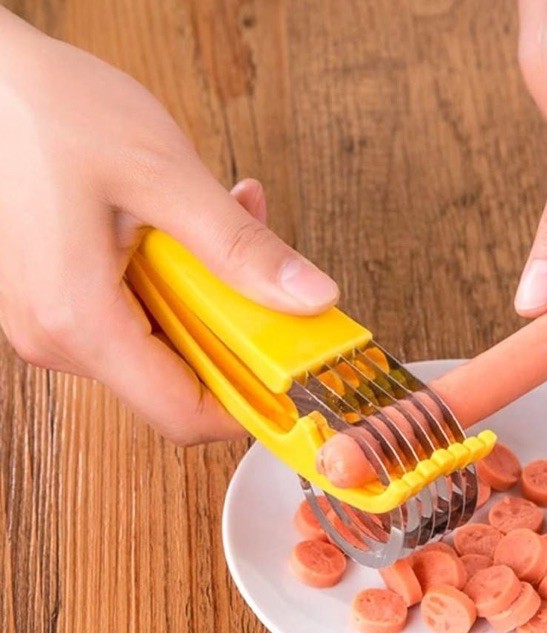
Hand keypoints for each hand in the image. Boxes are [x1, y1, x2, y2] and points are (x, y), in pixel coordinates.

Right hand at [0, 9, 338, 442]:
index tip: (293, 381)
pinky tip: (186, 223)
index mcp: (81, 321)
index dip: (248, 406)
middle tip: (267, 267)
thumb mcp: (163, 175)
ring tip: (227, 214)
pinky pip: (133, 313)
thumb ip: (240, 247)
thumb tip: (309, 297)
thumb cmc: (43, 110)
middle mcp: (57, 336)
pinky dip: (175, 278)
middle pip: (179, 378)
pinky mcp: (55, 298)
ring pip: (160, 341)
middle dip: (236, 328)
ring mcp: (51, 320)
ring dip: (209, 292)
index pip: (183, 414)